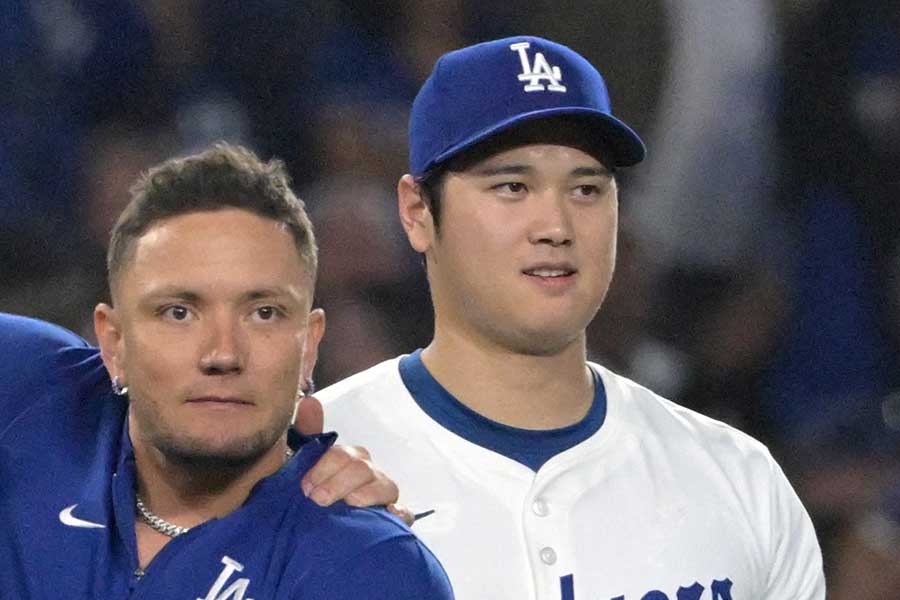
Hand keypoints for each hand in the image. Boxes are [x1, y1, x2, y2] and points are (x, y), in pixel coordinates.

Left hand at [295, 395, 413, 525]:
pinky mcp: (393, 520)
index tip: (305, 486)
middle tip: (317, 499)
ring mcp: (383, 497)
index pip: (342, 455)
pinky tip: (389, 514)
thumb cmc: (315, 495)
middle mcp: (368, 475)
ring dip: (368, 493)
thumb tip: (309, 401)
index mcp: (349, 462)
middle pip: (362, 468)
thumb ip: (308, 434)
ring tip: (350, 504)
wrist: (319, 540)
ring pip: (387, 486)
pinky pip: (404, 513)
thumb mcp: (305, 468)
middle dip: (339, 482)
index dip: (325, 466)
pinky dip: (400, 513)